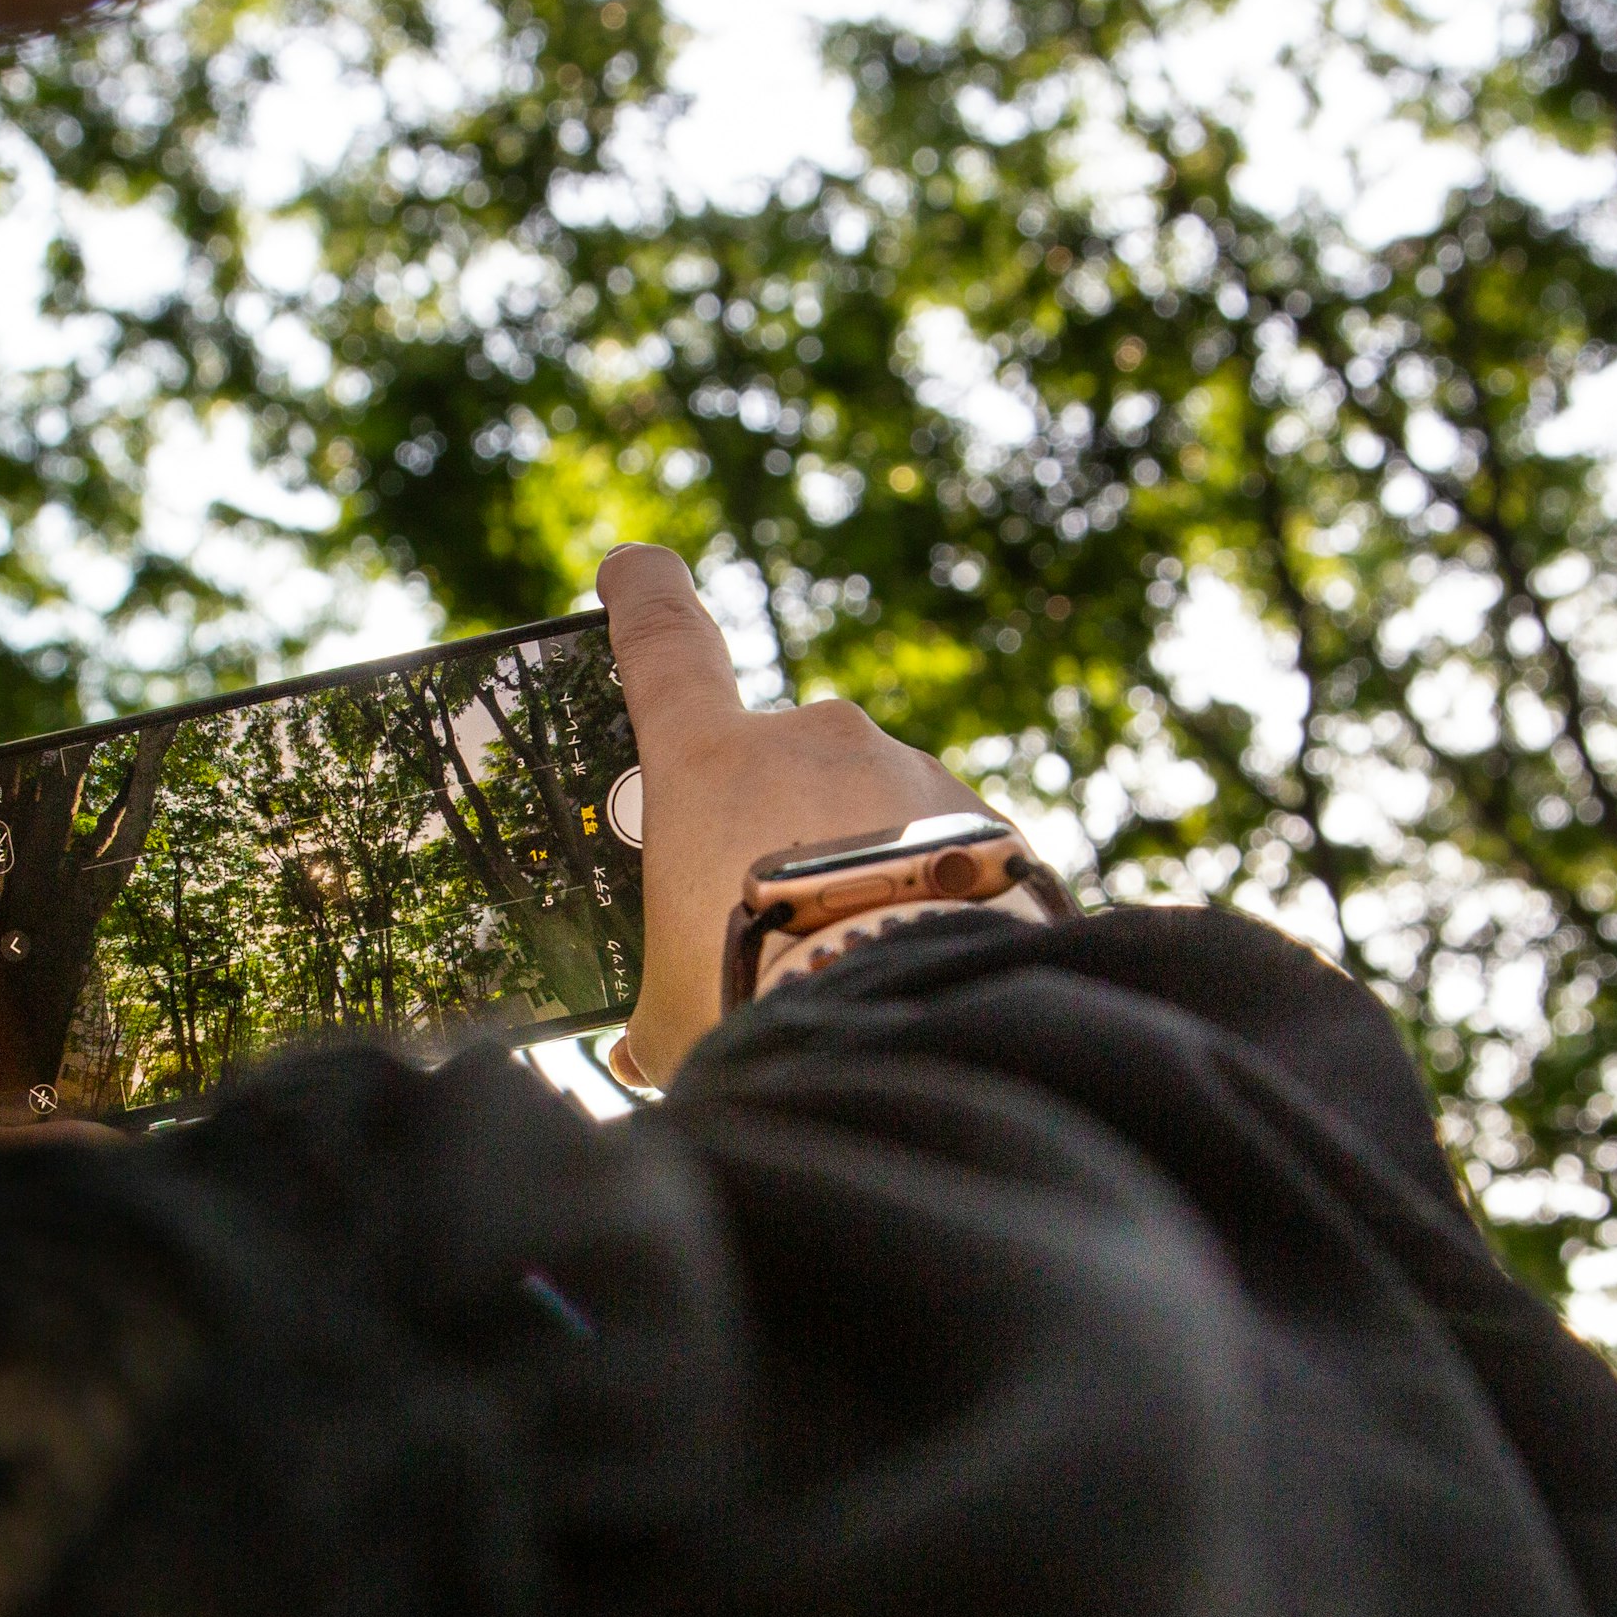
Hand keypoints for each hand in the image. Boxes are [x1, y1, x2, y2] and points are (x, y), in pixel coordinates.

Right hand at [599, 544, 990, 1085]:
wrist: (898, 1026)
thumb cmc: (753, 1005)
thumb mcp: (672, 1012)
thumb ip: (652, 1009)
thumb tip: (635, 1051)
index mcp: (709, 763)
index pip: (663, 643)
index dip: (642, 596)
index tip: (633, 565)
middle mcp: (810, 738)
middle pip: (779, 764)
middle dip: (776, 835)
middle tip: (774, 927)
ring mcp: (905, 768)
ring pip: (871, 809)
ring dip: (860, 869)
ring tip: (852, 965)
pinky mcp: (983, 816)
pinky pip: (942, 848)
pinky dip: (928, 893)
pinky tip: (915, 961)